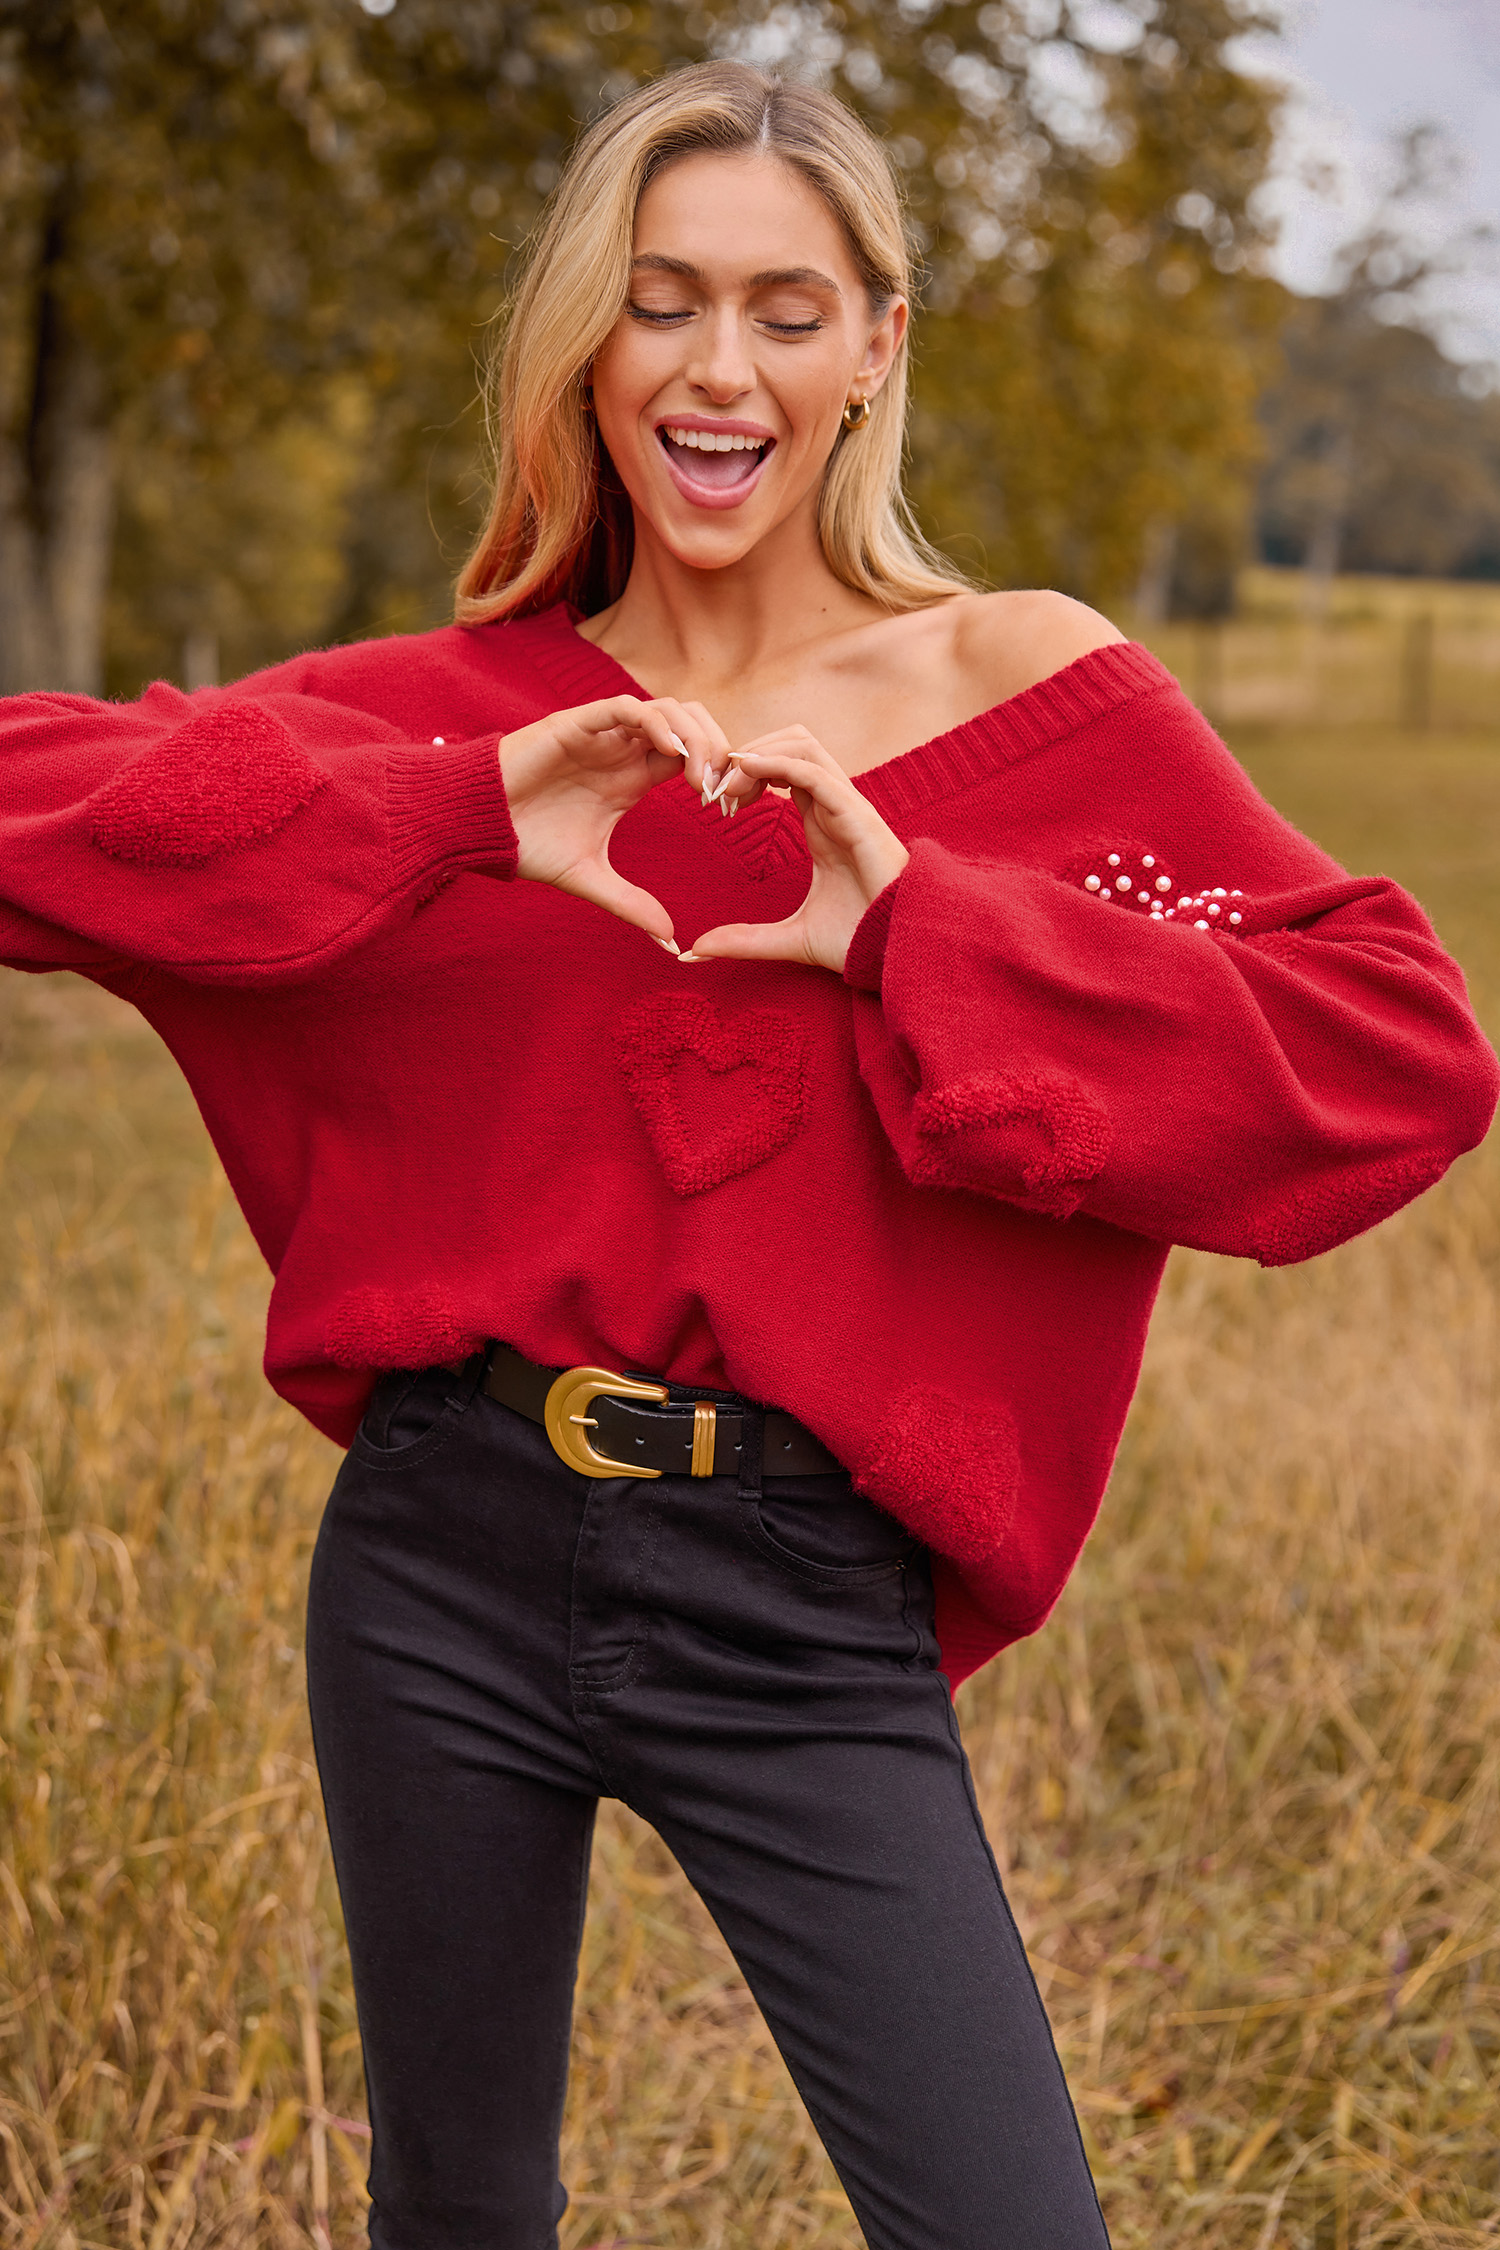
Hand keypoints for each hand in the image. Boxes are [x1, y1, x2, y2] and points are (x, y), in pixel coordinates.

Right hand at [499, 695, 732, 945]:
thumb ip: (631, 904)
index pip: (692, 756)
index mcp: (632, 777)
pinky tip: (672, 752)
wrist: (477, 828)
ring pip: (667, 709)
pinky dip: (656, 722)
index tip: (732, 808)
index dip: (718, 774)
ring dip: (694, 736)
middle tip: (725, 790)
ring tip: (702, 777)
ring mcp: (602, 734)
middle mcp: (622, 750)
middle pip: (691, 724)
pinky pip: (627, 707)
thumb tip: (670, 943)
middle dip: (717, 749)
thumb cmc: (526, 845)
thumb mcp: (589, 879)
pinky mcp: (577, 724)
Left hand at [684, 727, 908, 973]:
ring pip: (802, 745)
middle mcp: (833, 806)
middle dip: (747, 753)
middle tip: (714, 788)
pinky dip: (778, 763)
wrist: (899, 951)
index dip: (745, 775)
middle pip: (789, 745)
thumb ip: (744, 940)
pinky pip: (815, 771)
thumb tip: (696, 950)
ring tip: (728, 782)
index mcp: (821, 823)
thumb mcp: (789, 939)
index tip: (715, 804)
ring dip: (758, 752)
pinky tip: (746, 772)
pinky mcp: (857, 815)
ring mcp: (847, 806)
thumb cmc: (859, 940)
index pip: (781, 770)